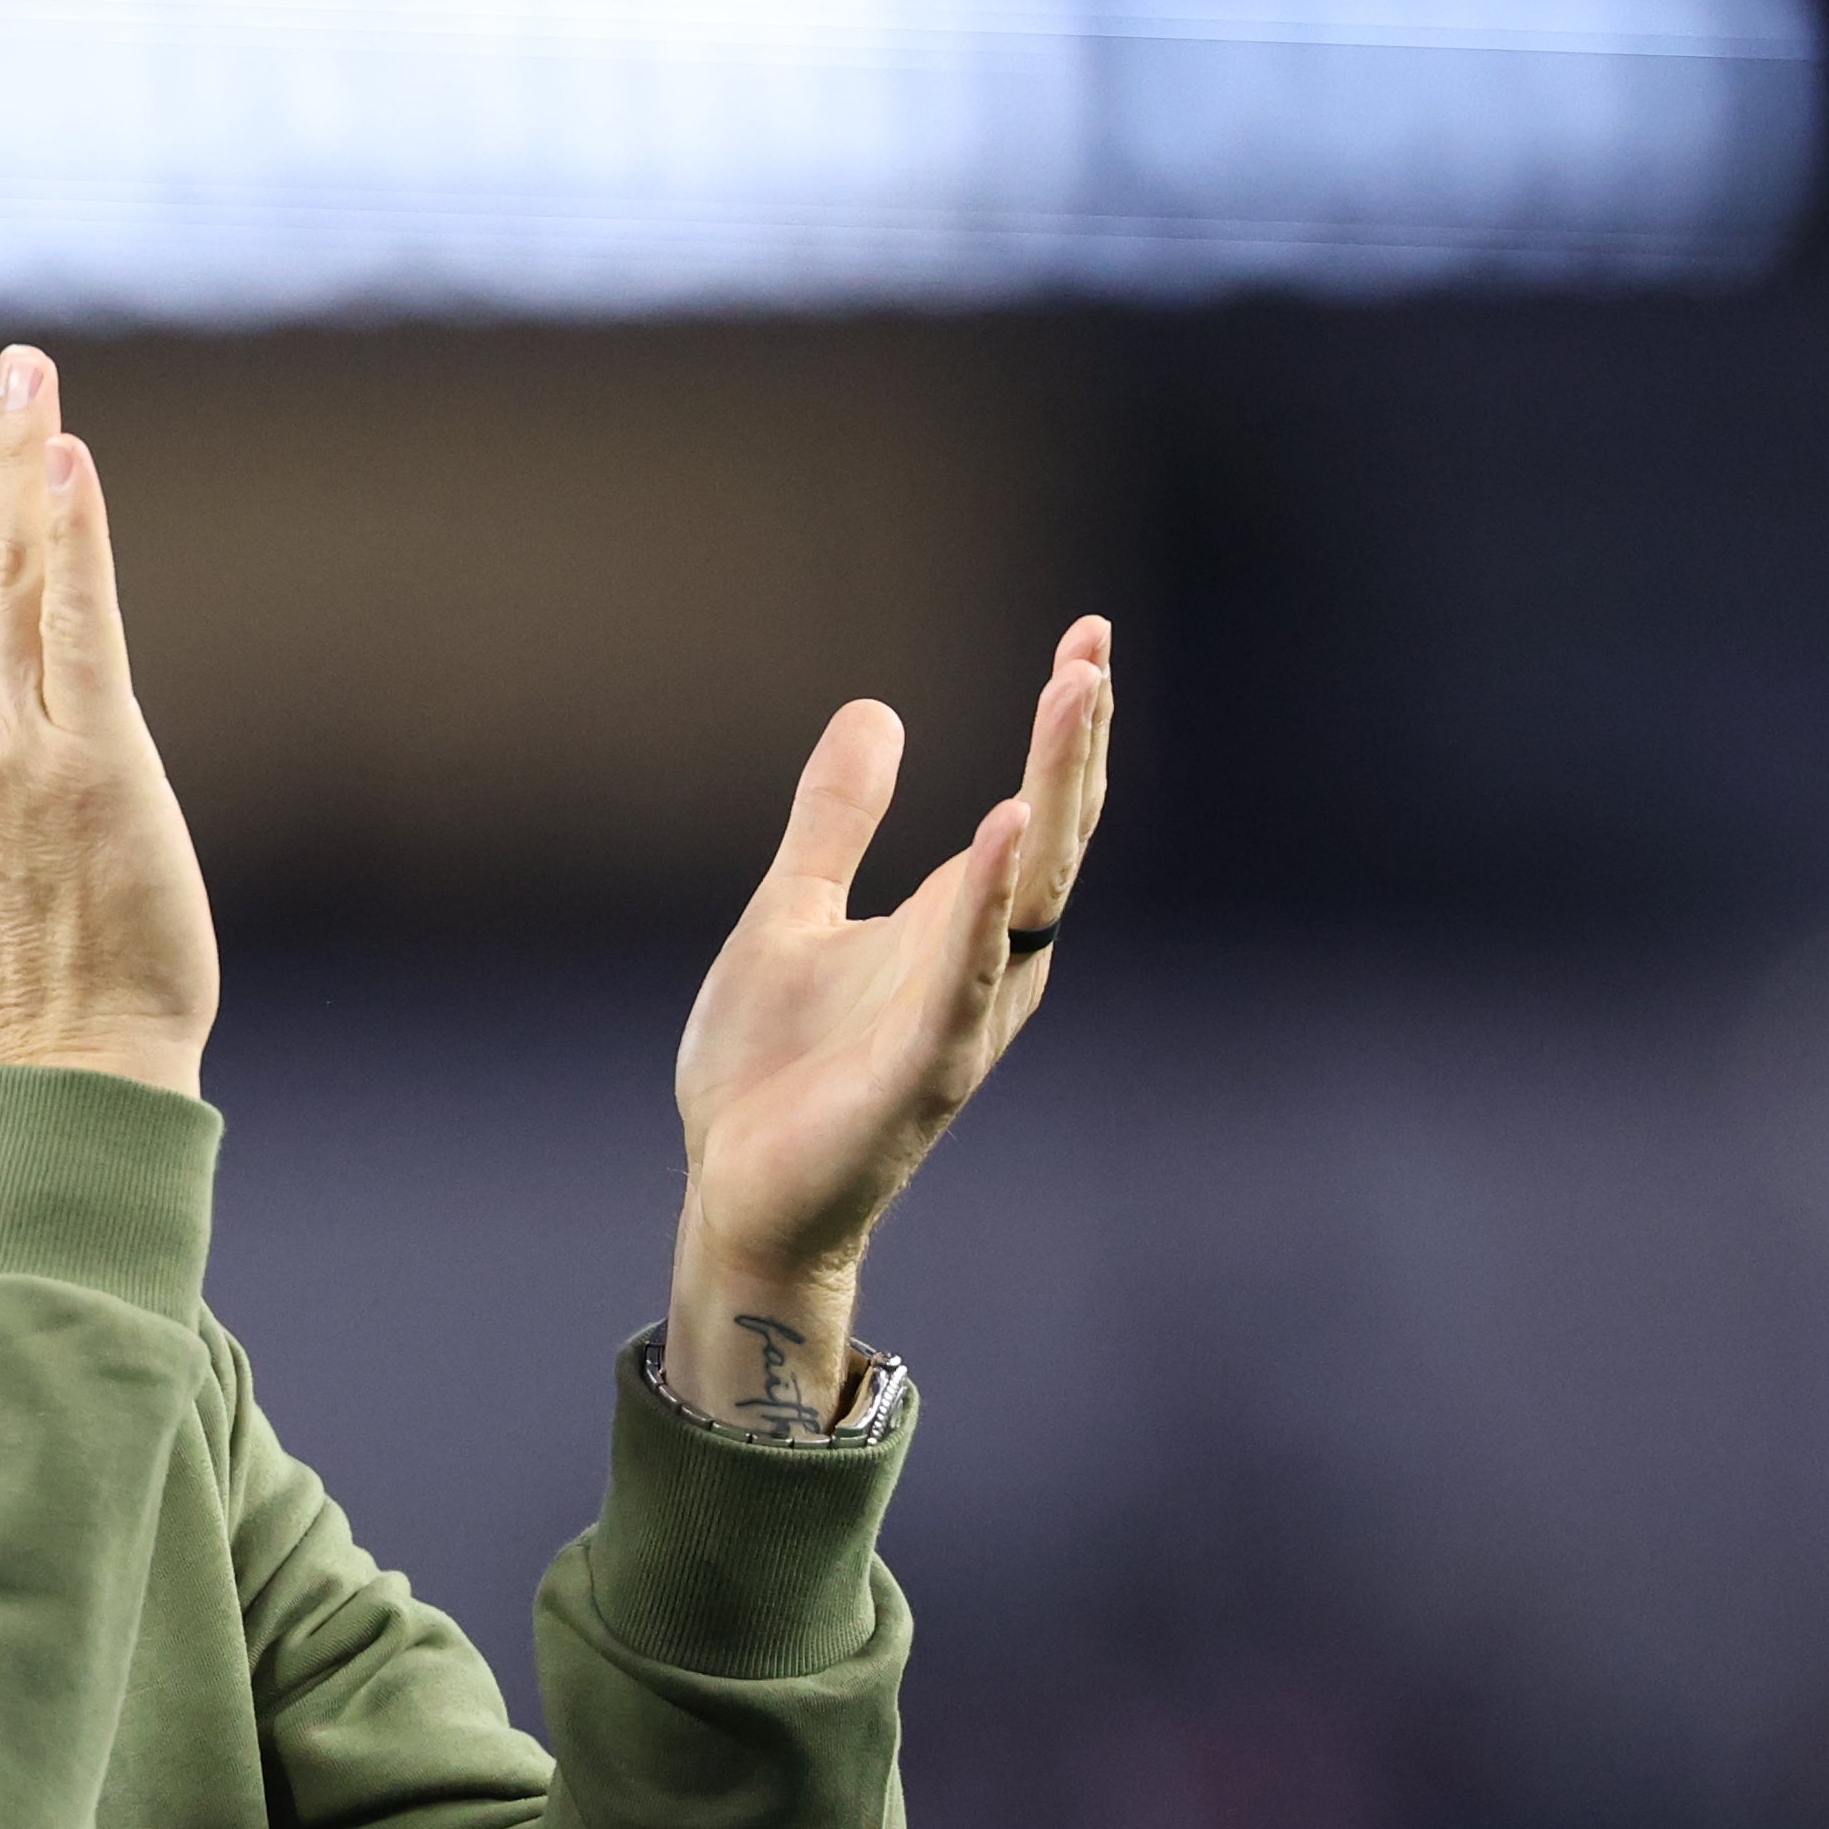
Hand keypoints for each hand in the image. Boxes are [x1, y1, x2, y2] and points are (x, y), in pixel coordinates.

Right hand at [0, 347, 220, 1098]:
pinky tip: (72, 463)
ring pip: (10, 577)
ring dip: (27, 469)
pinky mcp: (89, 757)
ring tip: (39, 385)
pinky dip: (74, 538)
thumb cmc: (2, 945)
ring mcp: (9, 744)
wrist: (66, 1044)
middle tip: (20, 368)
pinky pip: (75, 625)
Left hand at [661, 619, 1115, 1434]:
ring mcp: (960, 1016)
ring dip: (1054, 794)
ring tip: (1074, 699)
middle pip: (1053, 837)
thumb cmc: (772, 1071)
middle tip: (1093, 649)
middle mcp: (982, 964)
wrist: (735, 1191)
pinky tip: (1005, 828)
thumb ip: (836, 820)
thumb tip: (874, 710)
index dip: (1065, 730)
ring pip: (1028, 892)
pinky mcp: (922, 1069)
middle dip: (1075, 743)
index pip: (1037, 808)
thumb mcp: (793, 909)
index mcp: (958, 925)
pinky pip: (967, 978)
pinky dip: (987, 907)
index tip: (1089, 638)